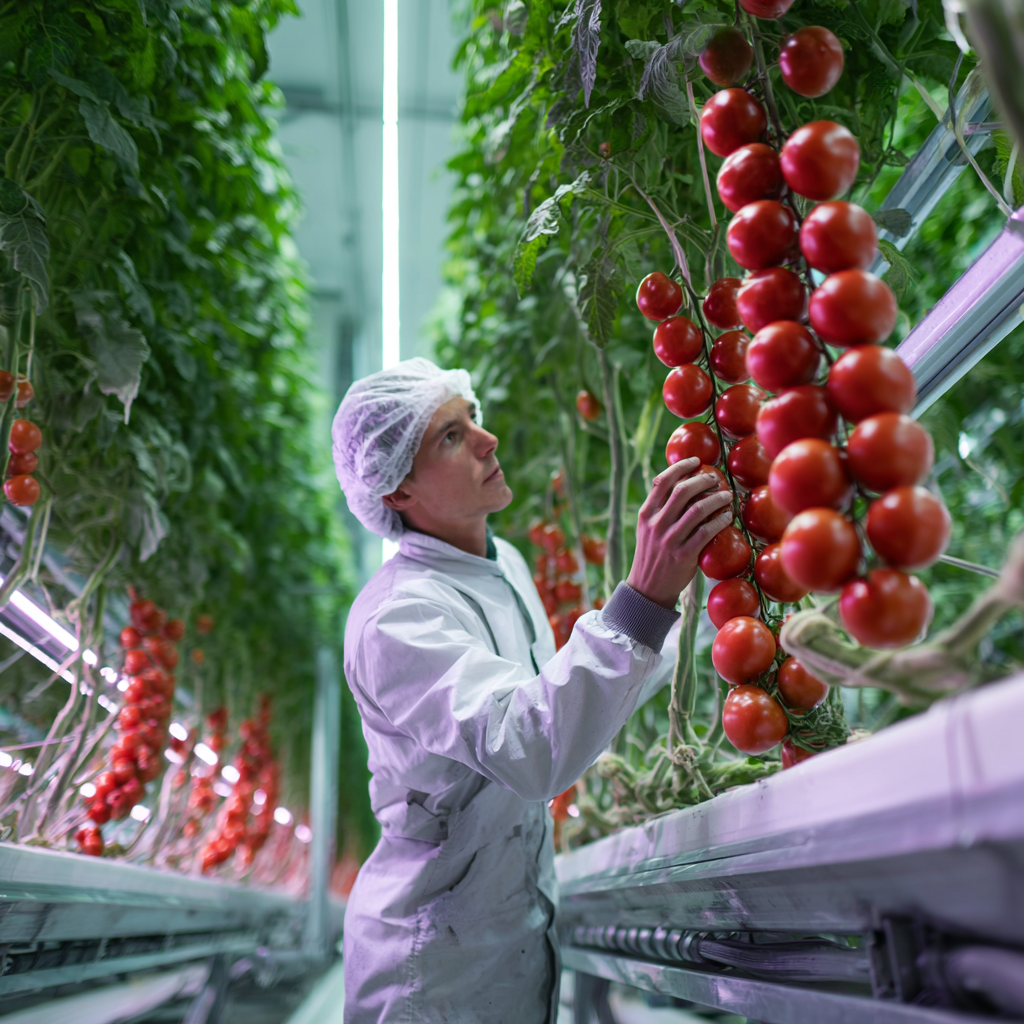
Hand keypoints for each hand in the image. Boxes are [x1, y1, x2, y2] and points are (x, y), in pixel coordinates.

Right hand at [626, 457, 733, 608]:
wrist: (647, 589)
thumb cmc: (653, 555)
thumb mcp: (648, 529)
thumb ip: (661, 509)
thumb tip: (683, 484)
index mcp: (645, 514)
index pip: (663, 481)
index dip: (681, 467)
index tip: (696, 461)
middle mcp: (655, 524)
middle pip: (682, 491)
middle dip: (703, 480)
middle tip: (716, 479)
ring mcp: (669, 540)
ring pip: (697, 509)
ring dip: (716, 499)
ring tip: (726, 495)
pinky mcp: (683, 555)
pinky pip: (706, 531)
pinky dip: (720, 520)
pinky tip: (727, 516)